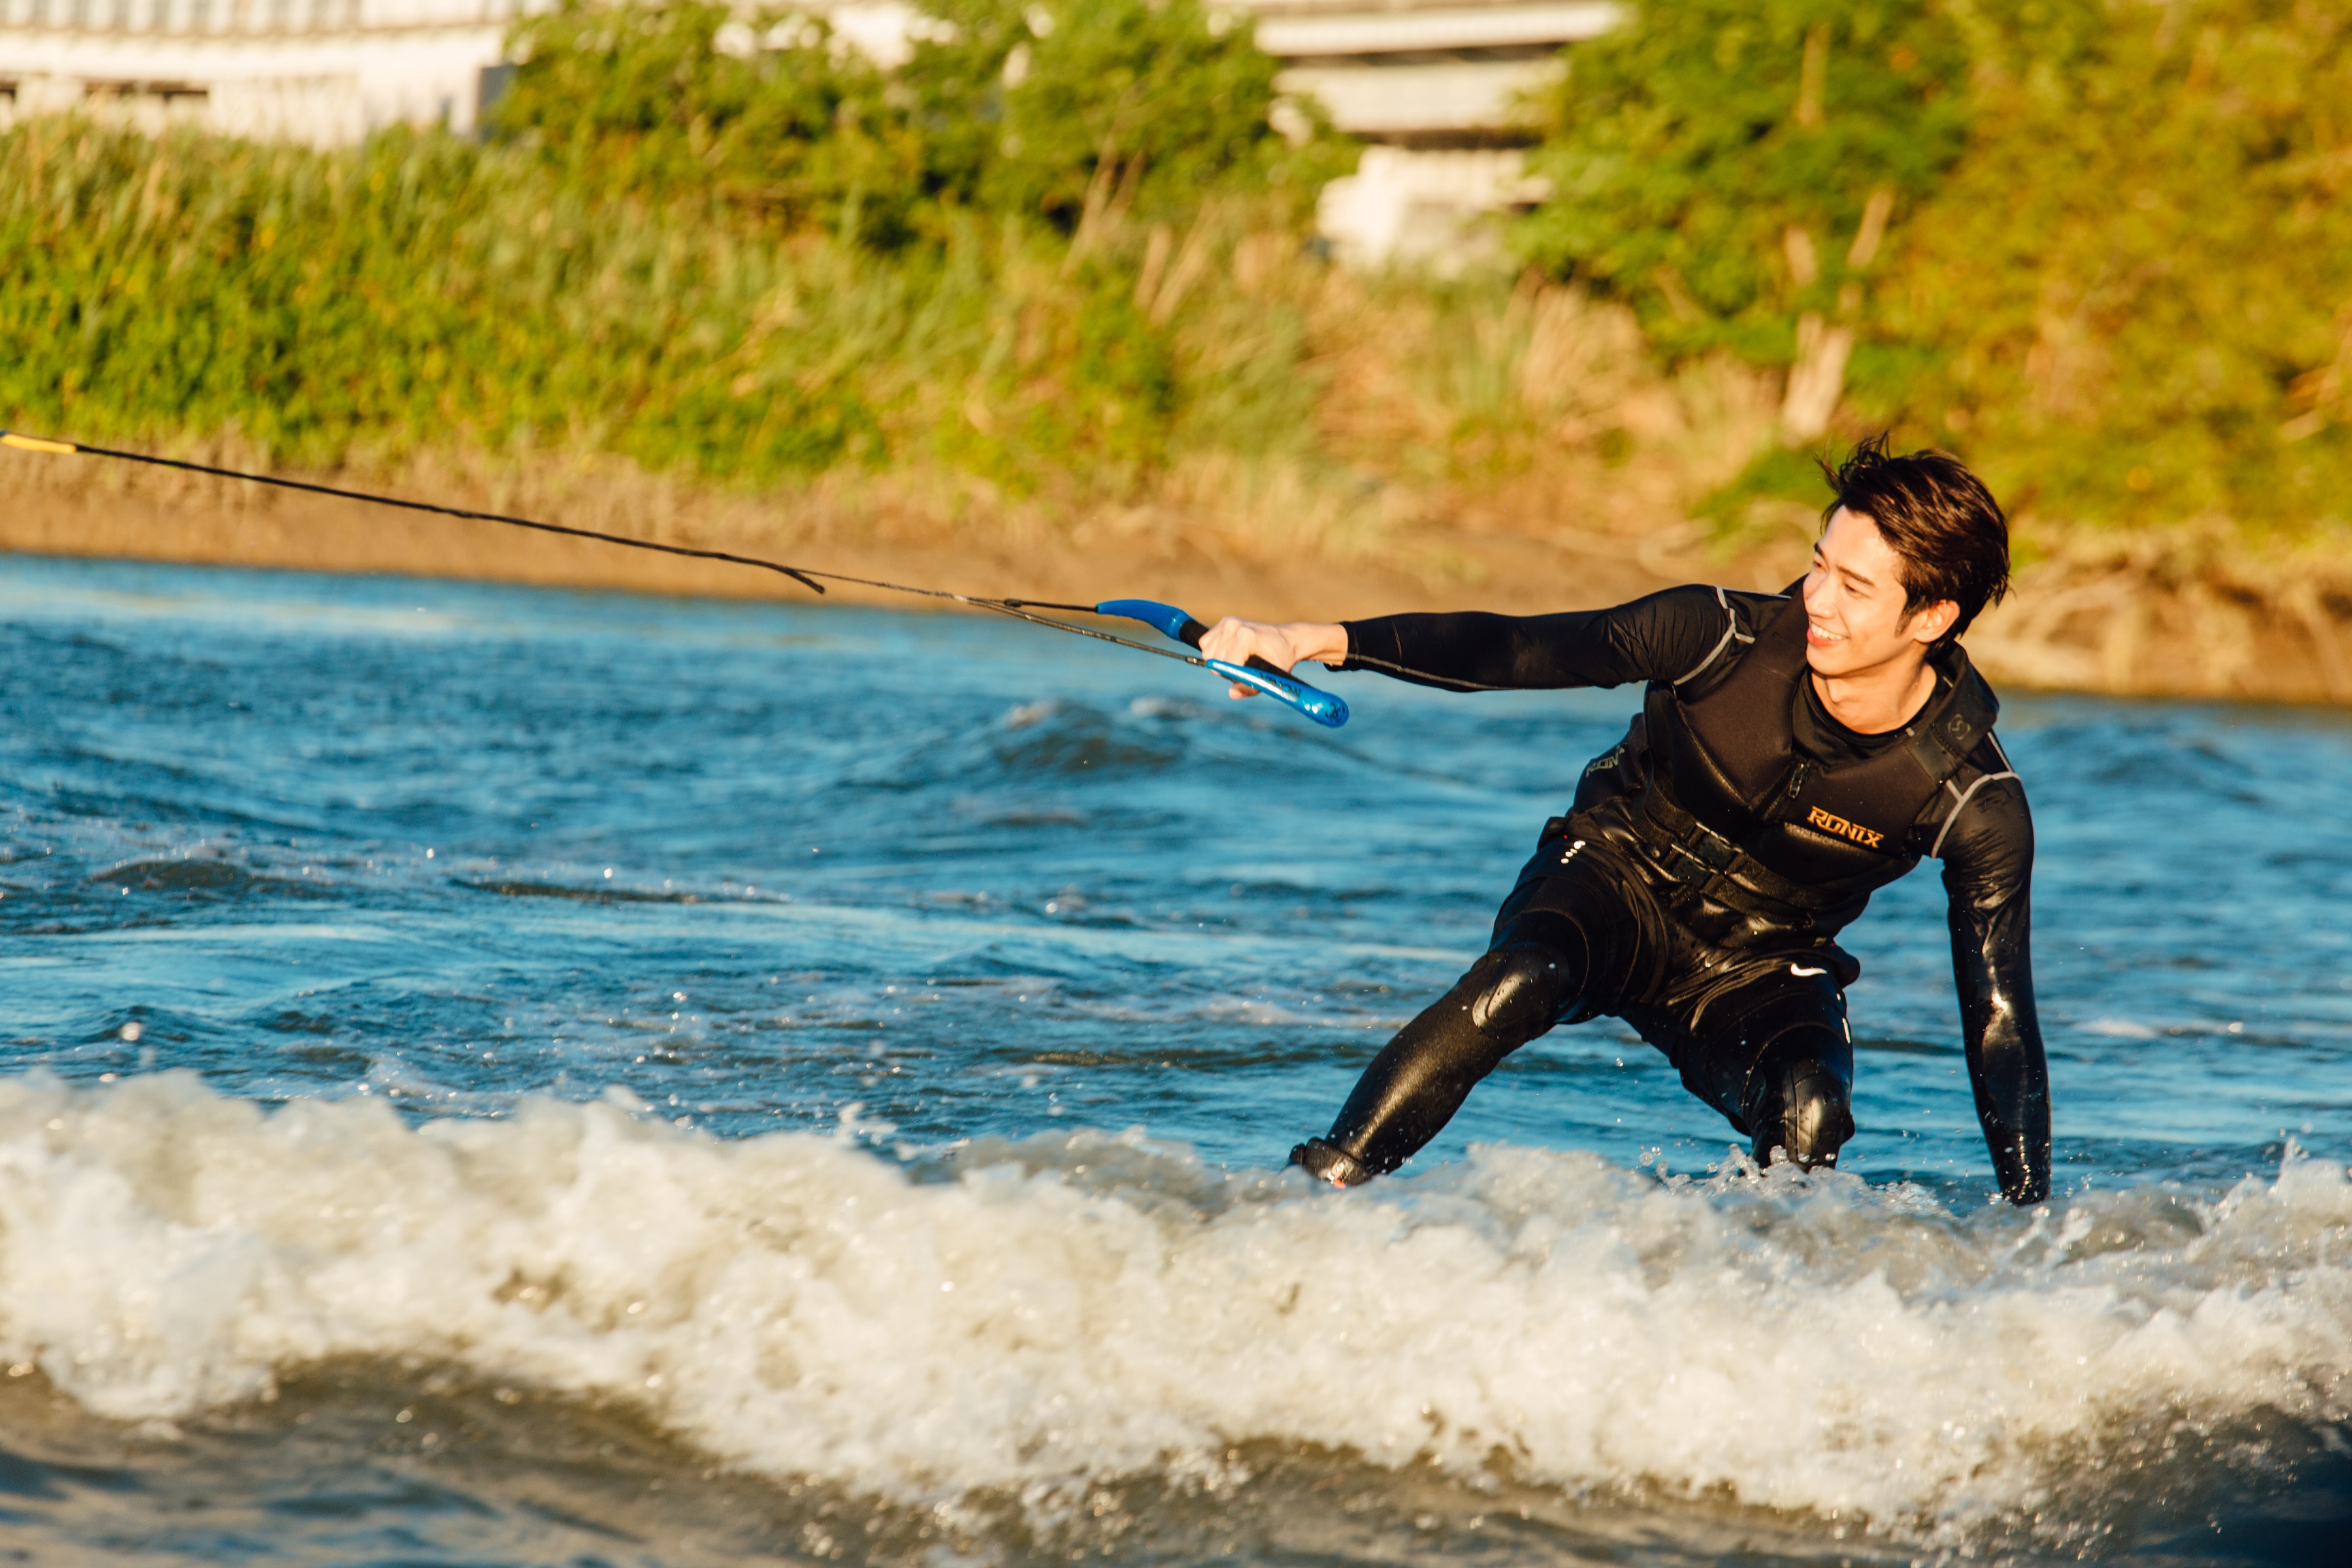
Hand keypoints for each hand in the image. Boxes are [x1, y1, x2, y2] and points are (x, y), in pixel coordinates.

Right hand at [1196, 618, 1347, 699]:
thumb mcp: (1270, 676)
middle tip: (1244, 667)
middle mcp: (1234, 626)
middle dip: (1226, 670)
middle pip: (1214, 660)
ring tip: (1238, 660)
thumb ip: (1250, 687)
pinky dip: (1214, 651)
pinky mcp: (1223, 622)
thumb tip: (1232, 694)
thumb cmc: (1281, 659)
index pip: (1225, 665)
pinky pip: (1205, 643)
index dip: (1233, 676)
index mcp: (1246, 637)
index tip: (1247, 674)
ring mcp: (1227, 622)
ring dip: (1219, 661)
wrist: (1286, 639)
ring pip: (1207, 653)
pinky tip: (1230, 652)